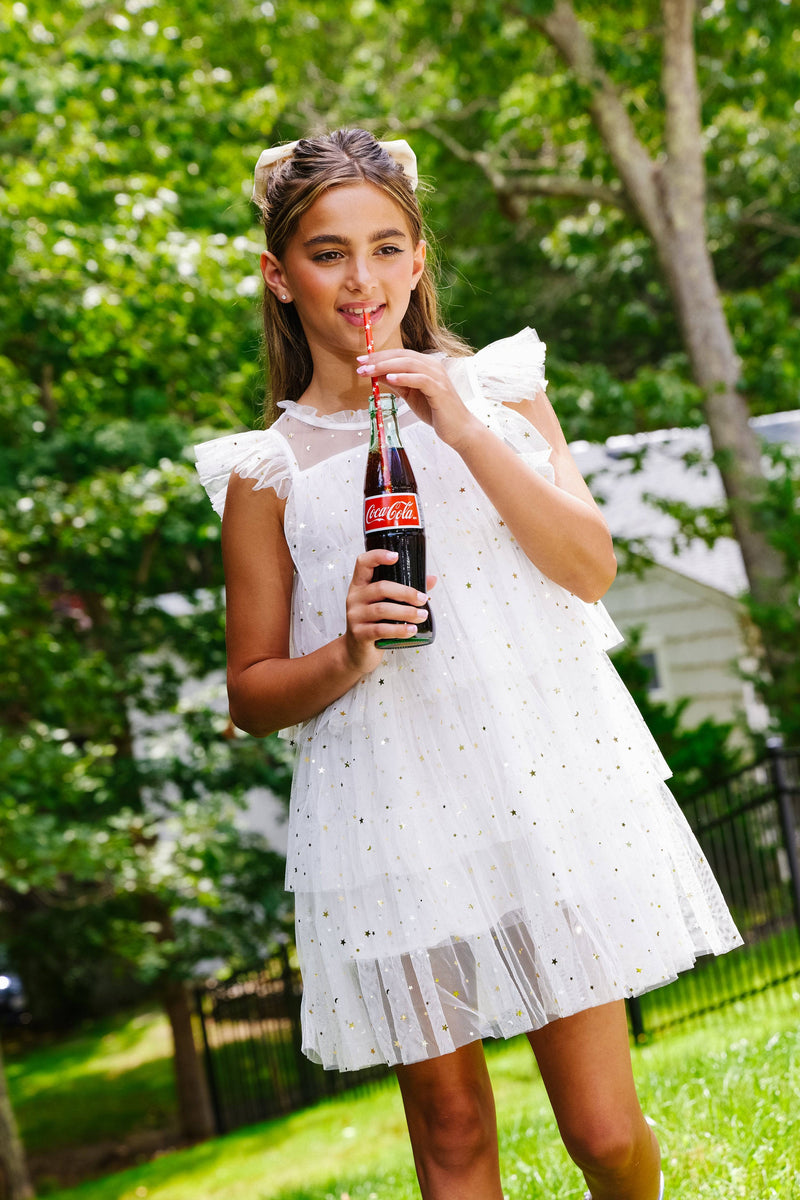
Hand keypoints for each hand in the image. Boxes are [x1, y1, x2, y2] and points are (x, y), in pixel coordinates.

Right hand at [343, 549, 431, 673]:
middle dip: (406, 592)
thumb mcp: (385, 604)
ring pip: (383, 609)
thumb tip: (431, 579)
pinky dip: (399, 630)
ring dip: (407, 612)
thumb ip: (405, 591)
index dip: (378, 556)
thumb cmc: (374, 623)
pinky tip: (412, 630)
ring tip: (422, 615)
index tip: (396, 556)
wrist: (356, 652)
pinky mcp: (359, 634)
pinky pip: (381, 630)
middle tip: (423, 599)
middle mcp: (354, 598)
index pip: (363, 563)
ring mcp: (355, 616)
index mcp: (360, 586)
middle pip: (381, 588)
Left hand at [356, 348, 482, 452]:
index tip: (361, 360)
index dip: (379, 356)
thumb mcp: (410, 395)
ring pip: (409, 364)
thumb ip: (396, 383)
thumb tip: (377, 374)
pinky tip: (389, 378)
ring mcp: (437, 376)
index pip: (400, 355)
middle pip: (402, 356)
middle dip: (379, 359)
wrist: (458, 429)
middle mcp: (432, 366)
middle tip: (360, 364)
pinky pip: (420, 379)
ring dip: (386, 366)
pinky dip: (404, 377)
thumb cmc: (435, 412)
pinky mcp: (440, 389)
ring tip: (369, 371)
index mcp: (426, 365)